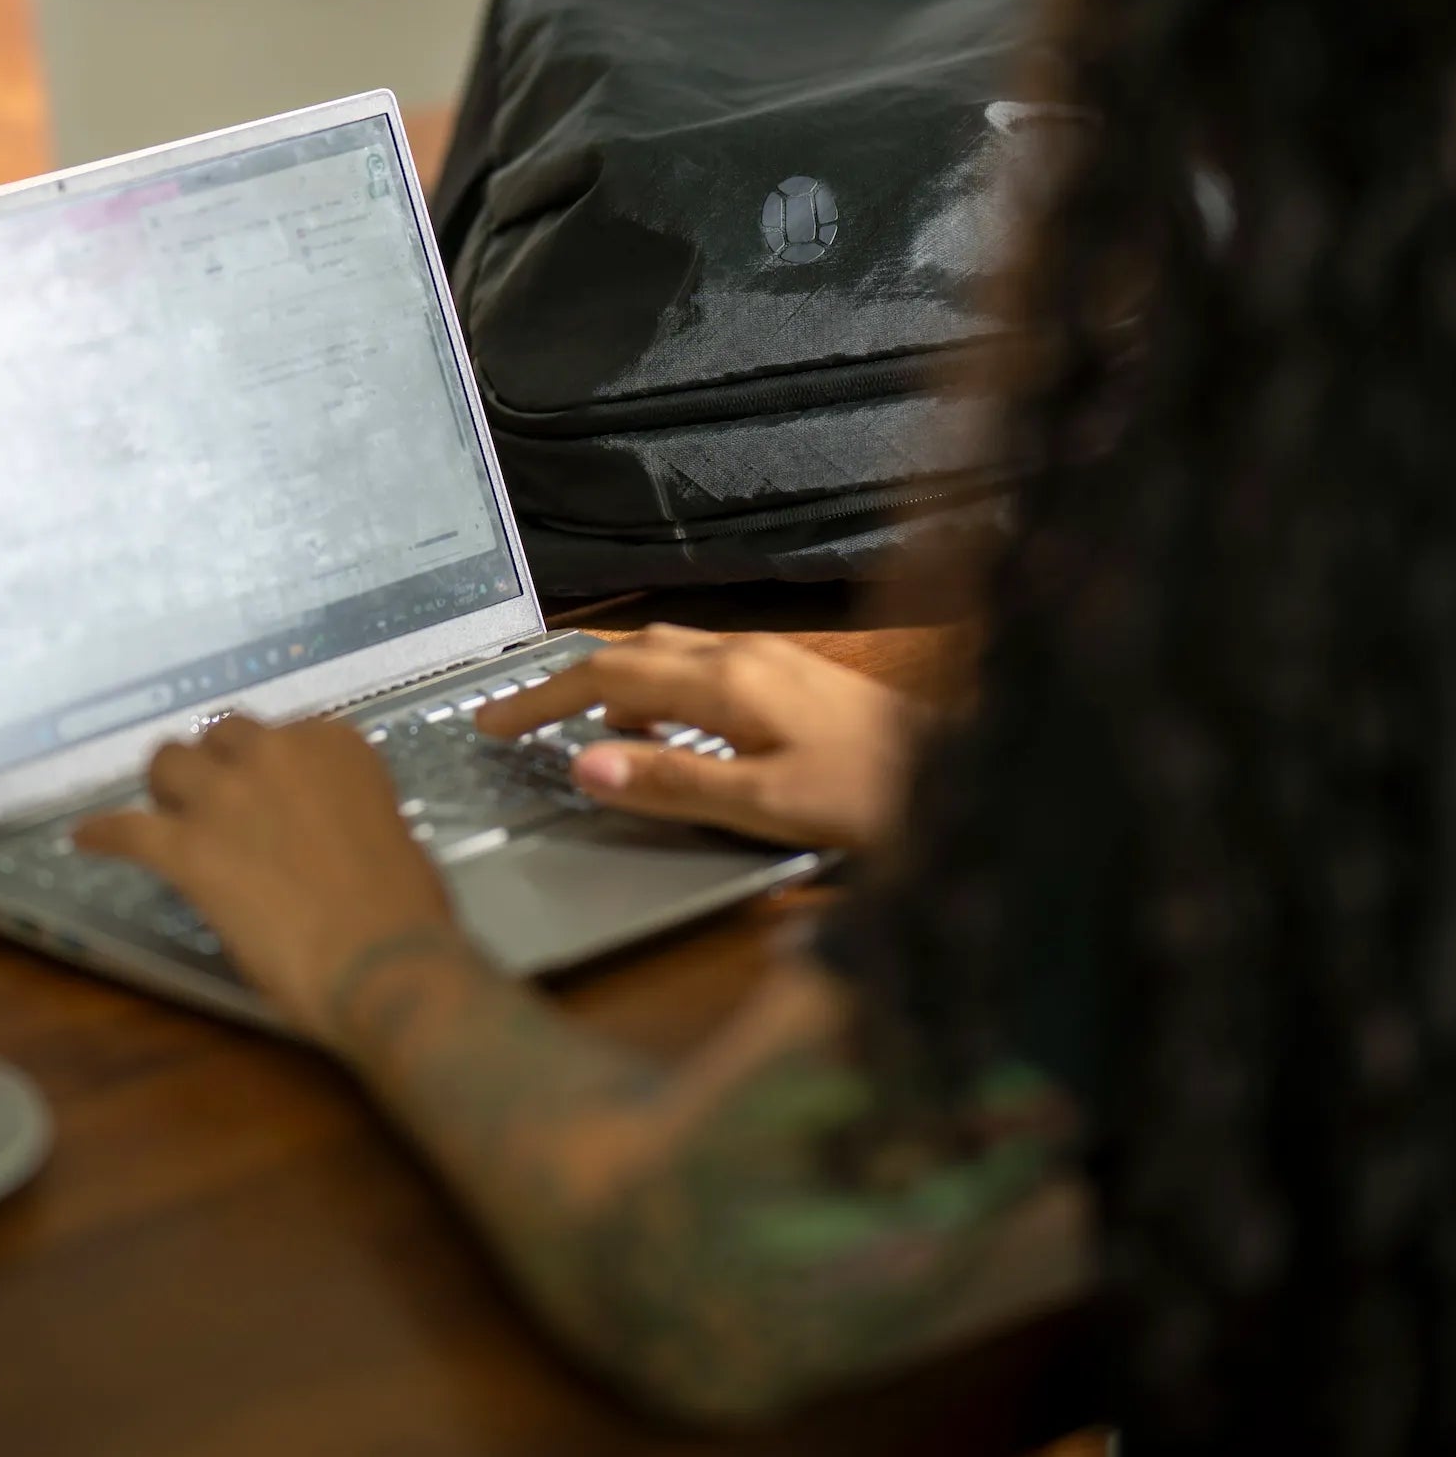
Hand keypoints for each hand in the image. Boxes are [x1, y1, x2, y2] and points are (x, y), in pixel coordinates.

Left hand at [76, 714, 460, 1043]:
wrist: (382, 959)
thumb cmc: (405, 909)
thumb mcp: (389, 835)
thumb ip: (347, 814)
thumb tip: (329, 835)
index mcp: (334, 745)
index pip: (287, 733)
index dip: (271, 766)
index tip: (271, 790)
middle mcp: (276, 753)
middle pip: (222, 735)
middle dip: (217, 762)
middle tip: (216, 798)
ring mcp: (226, 797)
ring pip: (168, 761)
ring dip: (167, 785)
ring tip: (165, 810)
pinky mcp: (188, 848)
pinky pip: (127, 829)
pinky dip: (105, 834)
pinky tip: (87, 838)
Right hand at [476, 625, 916, 850]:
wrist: (964, 777)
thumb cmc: (870, 798)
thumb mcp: (765, 805)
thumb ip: (672, 782)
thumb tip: (584, 765)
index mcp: (726, 681)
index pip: (606, 676)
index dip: (541, 699)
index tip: (491, 722)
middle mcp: (743, 654)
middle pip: (631, 650)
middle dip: (565, 681)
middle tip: (515, 718)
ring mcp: (771, 658)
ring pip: (667, 651)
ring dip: (611, 678)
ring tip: (574, 720)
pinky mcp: (792, 674)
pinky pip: (699, 663)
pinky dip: (656, 683)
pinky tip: (663, 721)